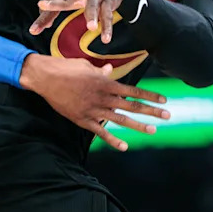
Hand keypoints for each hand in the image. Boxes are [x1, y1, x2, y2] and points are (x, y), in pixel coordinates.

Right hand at [19, 54, 168, 150]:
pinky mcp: (83, 119)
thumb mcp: (85, 65)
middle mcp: (103, 97)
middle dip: (151, 111)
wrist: (45, 77)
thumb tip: (110, 69)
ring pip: (120, 119)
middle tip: (167, 116)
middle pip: (131, 106)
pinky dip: (113, 140)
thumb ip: (100, 71)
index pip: (133, 90)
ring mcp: (93, 110)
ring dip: (138, 125)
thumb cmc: (64, 68)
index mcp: (105, 82)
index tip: (163, 99)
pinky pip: (100, 132)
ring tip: (153, 130)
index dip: (149, 95)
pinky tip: (124, 146)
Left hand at [30, 0, 131, 43]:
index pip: (51, 5)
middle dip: (54, 3)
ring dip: (92, 17)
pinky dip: (107, 28)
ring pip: (92, 7)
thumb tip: (46, 25)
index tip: (33, 30)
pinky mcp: (108, 1)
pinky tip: (105, 39)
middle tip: (43, 6)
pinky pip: (107, 16)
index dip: (43, 17)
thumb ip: (55, 10)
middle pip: (65, 0)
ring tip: (91, 28)